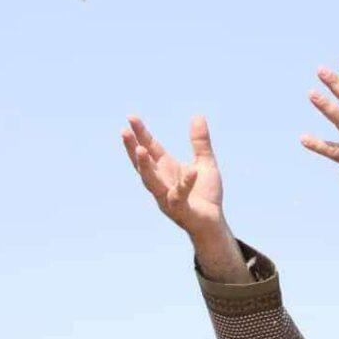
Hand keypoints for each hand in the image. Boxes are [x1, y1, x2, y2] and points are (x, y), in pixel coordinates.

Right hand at [121, 115, 224, 240]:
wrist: (213, 223)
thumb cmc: (205, 194)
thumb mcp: (205, 162)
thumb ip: (200, 142)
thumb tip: (197, 115)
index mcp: (166, 169)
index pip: (150, 148)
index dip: (141, 134)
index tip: (131, 117)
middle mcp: (161, 182)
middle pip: (143, 164)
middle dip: (133, 148)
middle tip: (124, 131)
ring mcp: (167, 197)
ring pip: (151, 182)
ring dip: (145, 167)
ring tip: (140, 150)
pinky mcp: (181, 209)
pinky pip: (181, 196)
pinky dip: (185, 184)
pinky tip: (192, 171)